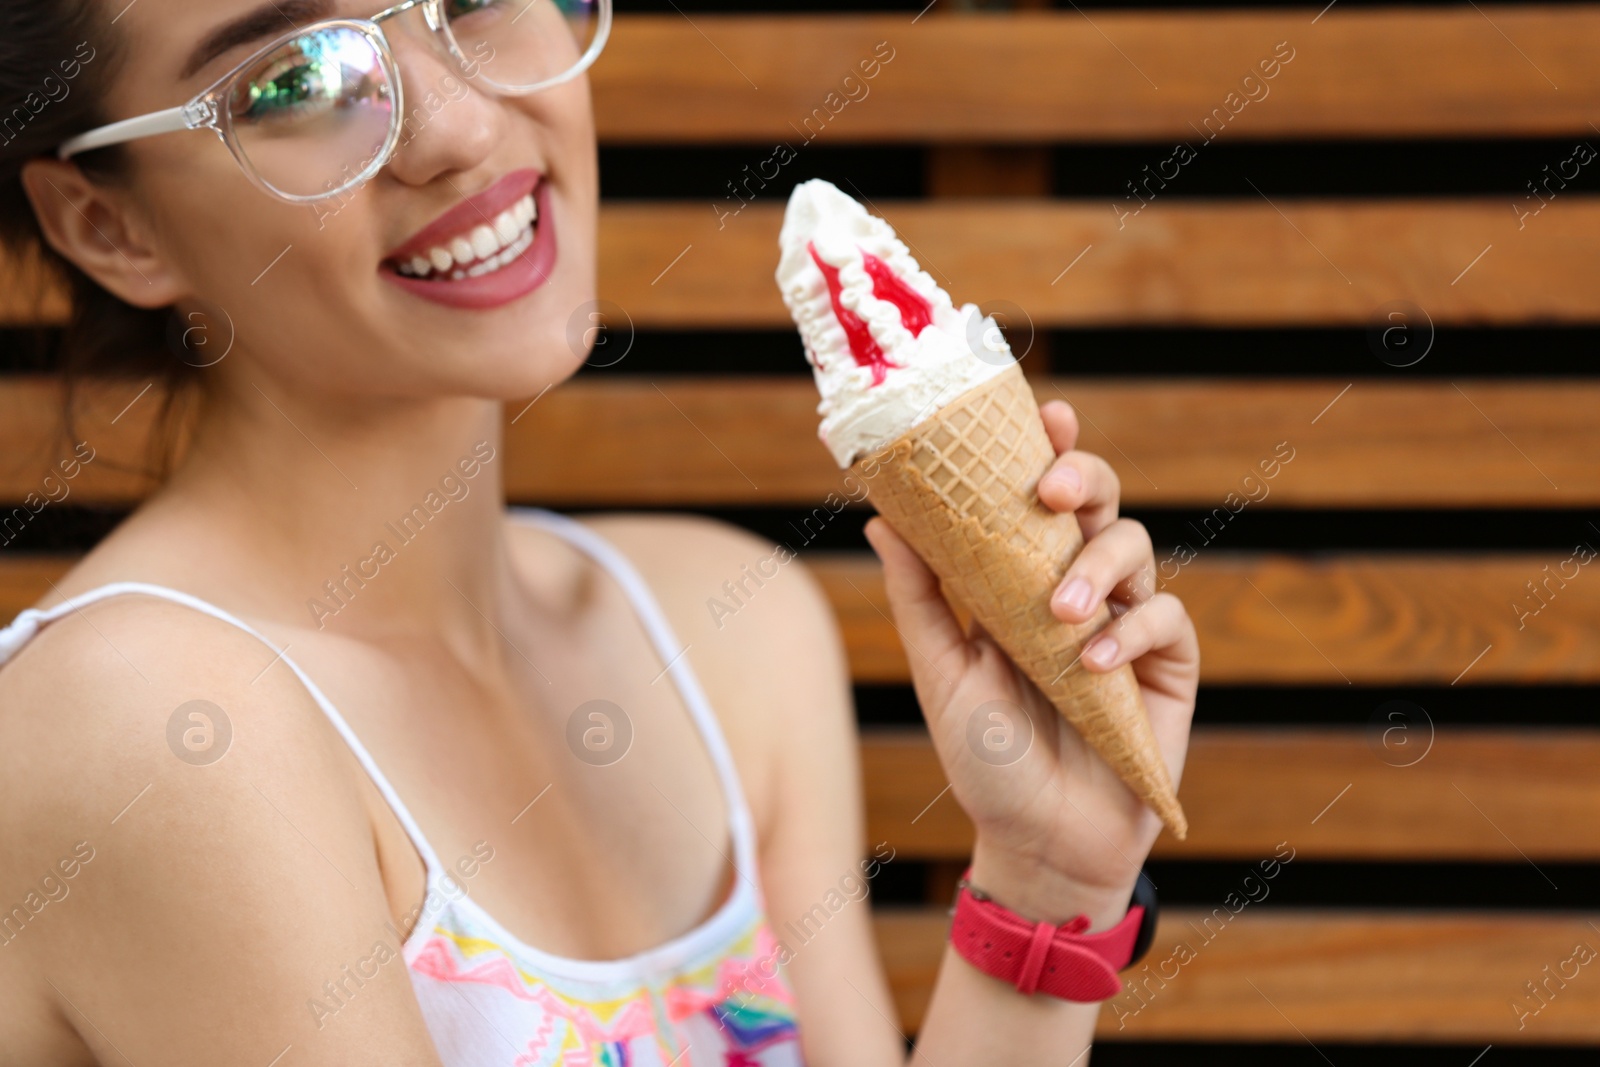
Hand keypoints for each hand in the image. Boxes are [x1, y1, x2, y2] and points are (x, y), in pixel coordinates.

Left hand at [862, 398, 1198, 928]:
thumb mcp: (941, 672)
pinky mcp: (1168, 664)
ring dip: (1097, 564)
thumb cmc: (984, 758)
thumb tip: (880, 518)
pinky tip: (1094, 659)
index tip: (1044, 414)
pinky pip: (1165, 616)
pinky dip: (1131, 628)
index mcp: (1022, 577)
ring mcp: (1127, 620)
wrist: (1036, 842)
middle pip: (1099, 499)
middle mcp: (1078, 585)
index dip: (1049, 447)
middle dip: (1083, 476)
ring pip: (1135, 544)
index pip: (1040, 496)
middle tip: (1051, 489)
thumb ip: (919, 597)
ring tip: (1061, 612)